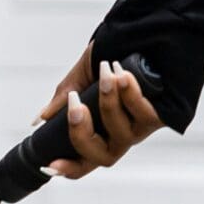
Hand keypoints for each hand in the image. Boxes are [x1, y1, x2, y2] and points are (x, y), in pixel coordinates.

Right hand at [33, 45, 165, 181]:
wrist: (146, 35)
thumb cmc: (115, 56)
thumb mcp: (83, 75)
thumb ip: (65, 96)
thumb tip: (41, 118)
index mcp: (102, 129)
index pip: (86, 158)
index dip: (70, 168)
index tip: (49, 166)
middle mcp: (123, 134)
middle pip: (102, 157)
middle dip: (82, 132)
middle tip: (75, 103)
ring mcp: (142, 128)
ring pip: (122, 135)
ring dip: (108, 102)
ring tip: (106, 72)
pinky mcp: (162, 116)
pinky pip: (144, 115)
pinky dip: (129, 94)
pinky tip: (123, 74)